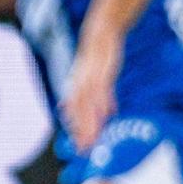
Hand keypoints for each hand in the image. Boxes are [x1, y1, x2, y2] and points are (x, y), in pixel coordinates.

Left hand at [61, 37, 122, 152]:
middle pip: (79, 113)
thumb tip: (106, 114)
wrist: (100, 34)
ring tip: (93, 139)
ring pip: (88, 105)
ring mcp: (90, 79)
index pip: (74, 114)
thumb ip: (98, 98)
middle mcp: (80, 86)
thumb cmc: (98, 59)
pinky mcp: (103, 72)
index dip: (76, 131)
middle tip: (84, 149)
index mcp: (76, 87)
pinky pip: (102, 91)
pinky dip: (104, 104)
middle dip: (81, 132)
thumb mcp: (94, 78)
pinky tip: (108, 116)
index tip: (80, 148)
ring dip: (90, 123)